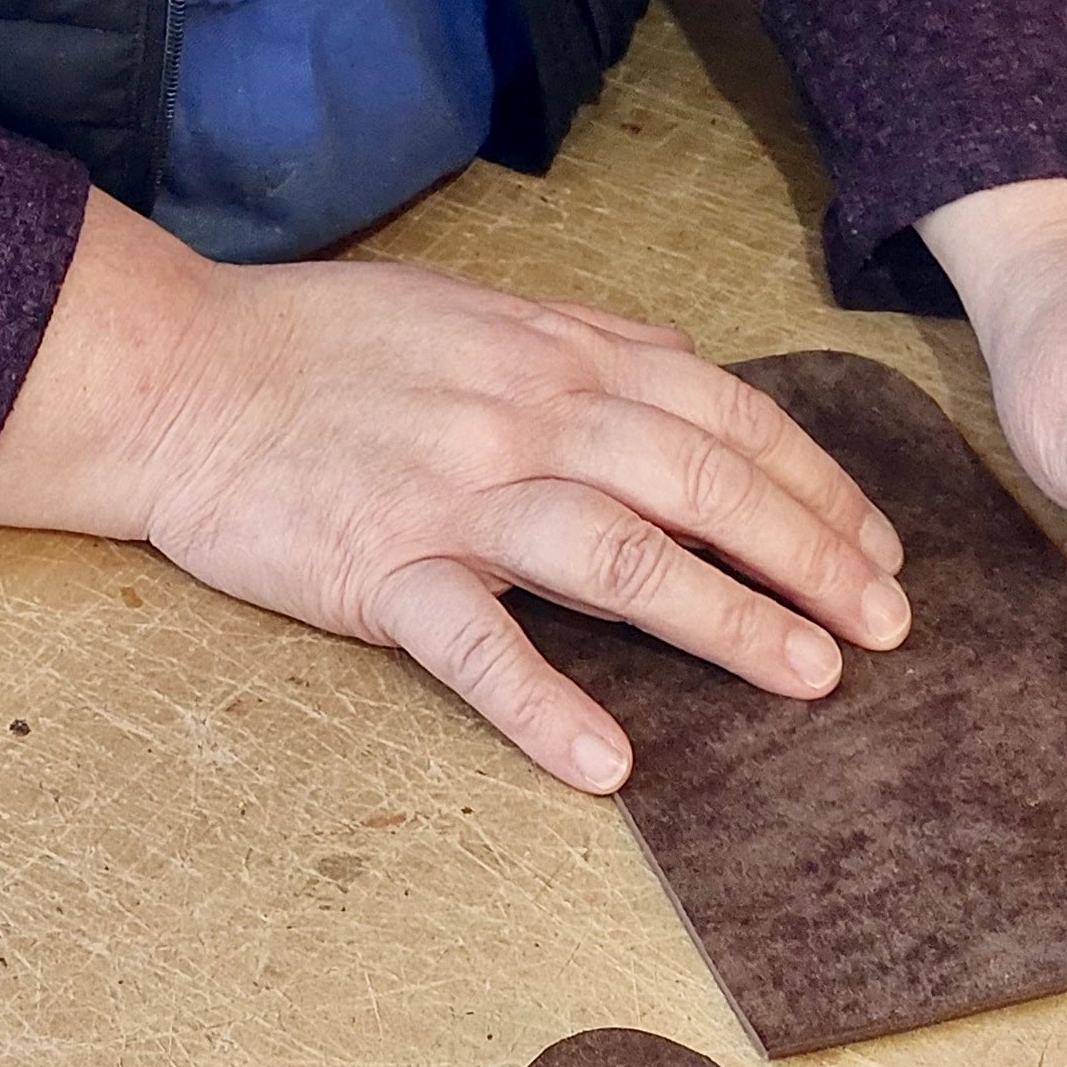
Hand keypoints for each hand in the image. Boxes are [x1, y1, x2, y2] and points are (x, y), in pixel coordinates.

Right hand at [0, 190, 910, 790]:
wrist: (177, 374)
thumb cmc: (321, 343)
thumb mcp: (471, 306)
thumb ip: (581, 336)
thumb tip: (685, 364)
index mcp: (548, 350)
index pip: (718, 413)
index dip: (813, 481)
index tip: (879, 547)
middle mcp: (520, 413)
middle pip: (699, 481)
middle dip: (811, 552)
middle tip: (888, 625)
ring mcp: (451, 493)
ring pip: (617, 552)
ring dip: (726, 616)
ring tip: (810, 675)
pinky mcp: (378, 568)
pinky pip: (474, 643)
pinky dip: (544, 702)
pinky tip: (609, 759)